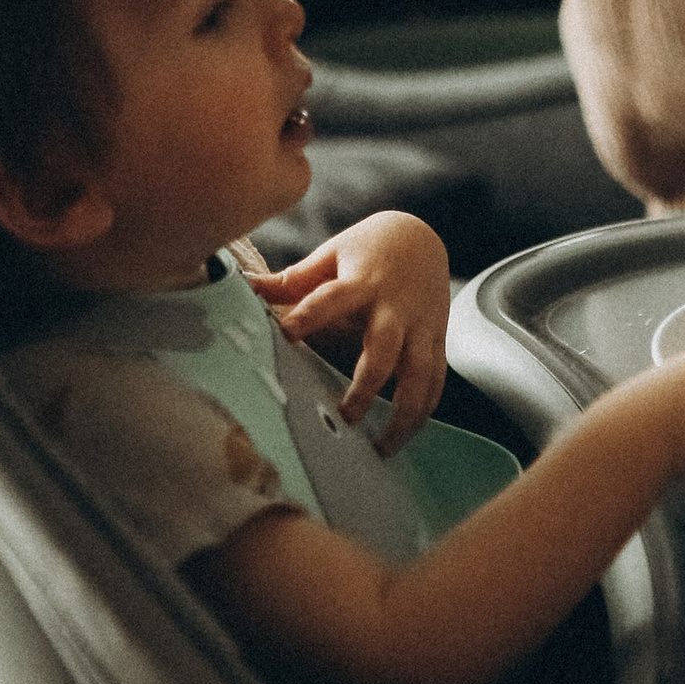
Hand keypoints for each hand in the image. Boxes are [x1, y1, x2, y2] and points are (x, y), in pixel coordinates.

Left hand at [249, 214, 449, 453]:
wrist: (423, 236)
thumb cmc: (370, 247)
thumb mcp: (333, 253)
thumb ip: (294, 279)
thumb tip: (248, 288)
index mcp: (363, 281)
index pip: (333, 298)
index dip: (309, 314)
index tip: (285, 334)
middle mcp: (394, 307)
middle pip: (383, 350)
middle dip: (365, 387)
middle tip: (344, 417)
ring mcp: (420, 326)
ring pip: (420, 376)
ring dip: (403, 415)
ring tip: (380, 448)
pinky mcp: (436, 341)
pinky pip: (436, 381)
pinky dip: (424, 412)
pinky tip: (404, 435)